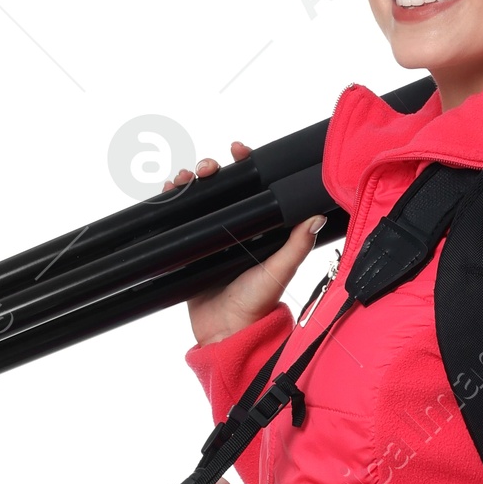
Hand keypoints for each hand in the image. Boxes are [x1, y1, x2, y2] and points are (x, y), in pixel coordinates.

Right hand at [163, 142, 327, 346]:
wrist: (227, 333)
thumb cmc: (257, 304)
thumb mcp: (280, 271)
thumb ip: (297, 245)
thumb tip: (315, 216)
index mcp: (255, 228)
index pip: (249, 187)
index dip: (243, 165)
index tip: (237, 151)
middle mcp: (231, 230)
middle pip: (217, 188)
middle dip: (209, 170)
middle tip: (207, 168)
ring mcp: (207, 239)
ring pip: (195, 200)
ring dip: (187, 182)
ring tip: (184, 178)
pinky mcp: (186, 252)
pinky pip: (175, 222)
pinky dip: (168, 203)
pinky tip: (167, 192)